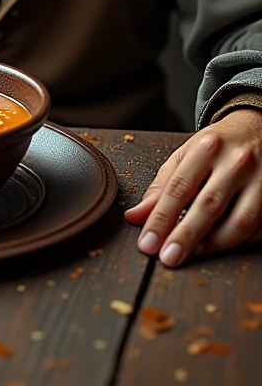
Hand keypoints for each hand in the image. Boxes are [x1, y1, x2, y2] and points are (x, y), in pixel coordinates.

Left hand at [124, 108, 261, 264]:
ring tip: (195, 252)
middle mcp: (235, 161)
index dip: (160, 219)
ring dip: (215, 244)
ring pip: (240, 221)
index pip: (179, 188)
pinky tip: (221, 245)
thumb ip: (162, 186)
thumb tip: (136, 217)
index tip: (148, 243)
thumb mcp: (186, 155)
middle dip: (185, 236)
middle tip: (168, 258)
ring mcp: (261, 178)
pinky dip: (239, 241)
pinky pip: (259, 227)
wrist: (256, 128)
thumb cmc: (217, 145)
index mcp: (206, 147)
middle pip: (208, 205)